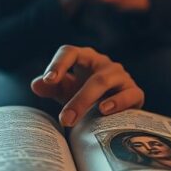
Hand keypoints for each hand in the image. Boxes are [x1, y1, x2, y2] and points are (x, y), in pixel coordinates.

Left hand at [30, 45, 144, 126]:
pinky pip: (129, 94)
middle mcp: (104, 64)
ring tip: (77, 118)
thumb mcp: (67, 91)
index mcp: (85, 59)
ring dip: (88, 100)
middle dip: (76, 99)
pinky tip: (104, 110)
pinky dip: (117, 102)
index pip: (70, 52)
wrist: (116, 109)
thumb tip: (36, 85)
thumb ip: (52, 88)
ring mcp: (121, 77)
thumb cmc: (87, 95)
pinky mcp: (135, 92)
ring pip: (105, 82)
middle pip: (90, 76)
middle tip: (63, 119)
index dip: (58, 63)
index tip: (47, 80)